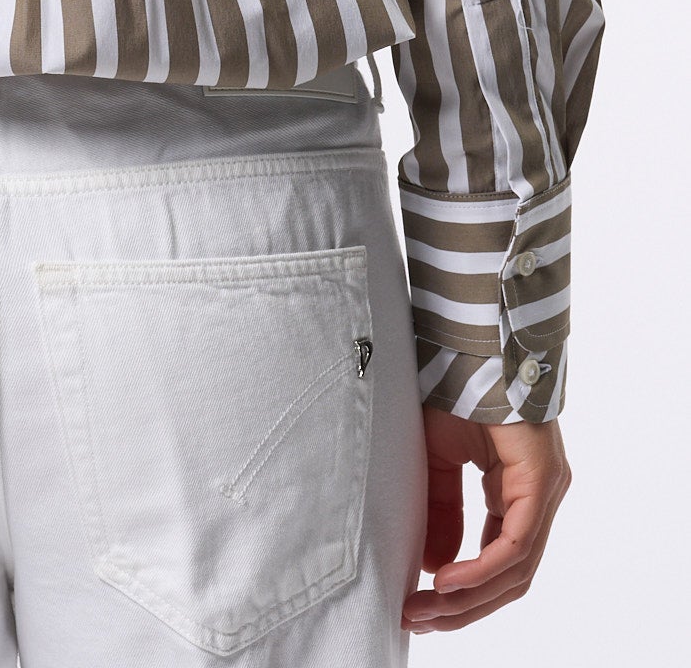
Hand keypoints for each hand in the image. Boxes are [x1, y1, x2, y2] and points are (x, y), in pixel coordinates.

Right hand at [402, 405, 570, 632]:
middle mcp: (537, 497)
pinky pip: (516, 544)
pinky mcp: (543, 482)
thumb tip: (434, 567)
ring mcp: (545, 491)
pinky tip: (448, 581)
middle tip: (417, 620)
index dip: (461, 592)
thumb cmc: (453, 388)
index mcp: (515, 491)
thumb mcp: (436, 459)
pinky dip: (482, 569)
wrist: (467, 343)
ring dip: (469, 597)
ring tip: (427, 609)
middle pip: (509, 577)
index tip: (418, 607)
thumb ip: (441, 511)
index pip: (498, 561)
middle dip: (461, 607)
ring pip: (515, 570)